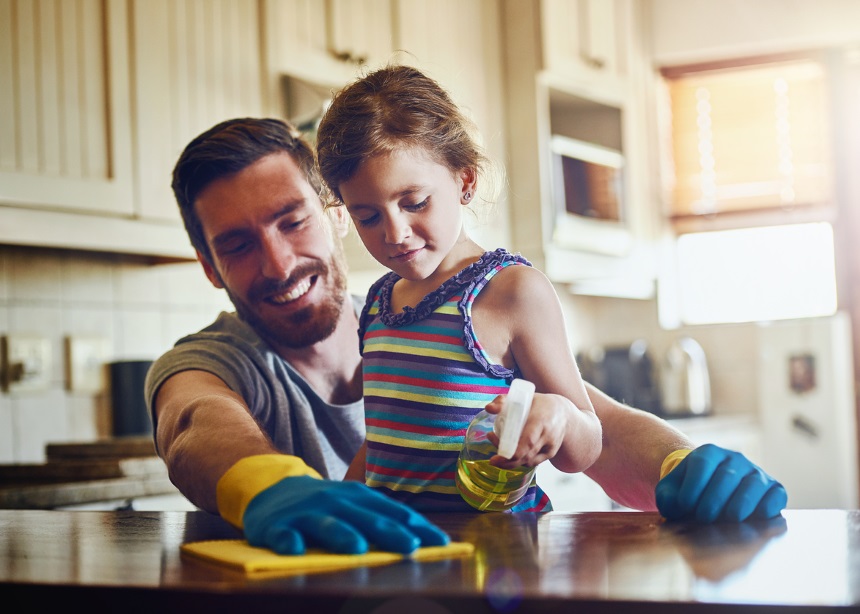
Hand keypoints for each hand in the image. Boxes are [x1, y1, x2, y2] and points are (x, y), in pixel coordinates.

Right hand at [243, 475, 449, 554]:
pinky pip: (283, 534)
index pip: (393, 512)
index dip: (417, 526)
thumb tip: (420, 541)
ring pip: (327, 523)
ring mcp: (306, 512)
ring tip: (358, 548)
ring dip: (343, 534)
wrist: (273, 493)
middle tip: (410, 546)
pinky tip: (296, 551)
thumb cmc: (325, 506)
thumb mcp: (353, 506)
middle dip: (389, 531)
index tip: (441, 542)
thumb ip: (379, 520)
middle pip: (365, 517)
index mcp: (359, 497)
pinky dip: (289, 541)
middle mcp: (336, 501)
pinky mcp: (277, 525)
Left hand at [485, 393, 565, 468]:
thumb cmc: (540, 404)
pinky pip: (531, 462)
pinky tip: (511, 455)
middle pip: (525, 455)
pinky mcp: (550, 454)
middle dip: (506, 460)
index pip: (527, 441)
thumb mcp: (523, 398)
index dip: (511, 452)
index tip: (495, 454)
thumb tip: (488, 409)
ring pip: (527, 461)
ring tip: (500, 450)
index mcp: (540, 420)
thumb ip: (504, 401)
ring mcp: (550, 447)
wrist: (564, 413)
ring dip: (510, 461)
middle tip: (493, 458)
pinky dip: (519, 461)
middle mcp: (547, 435)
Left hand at [656, 444, 787, 522]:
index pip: (702, 463)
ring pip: (753, 484)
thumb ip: (666, 497)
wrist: (713, 494)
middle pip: (727, 475)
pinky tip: (754, 519)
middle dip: (714, 500)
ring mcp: (756, 473)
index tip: (684, 506)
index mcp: (708, 453)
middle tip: (704, 518)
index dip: (693, 486)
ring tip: (727, 520)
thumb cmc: (690, 493)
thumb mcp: (672, 491)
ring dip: (740, 505)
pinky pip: (776, 495)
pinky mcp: (774, 489)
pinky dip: (767, 507)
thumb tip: (674, 508)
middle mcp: (735, 459)